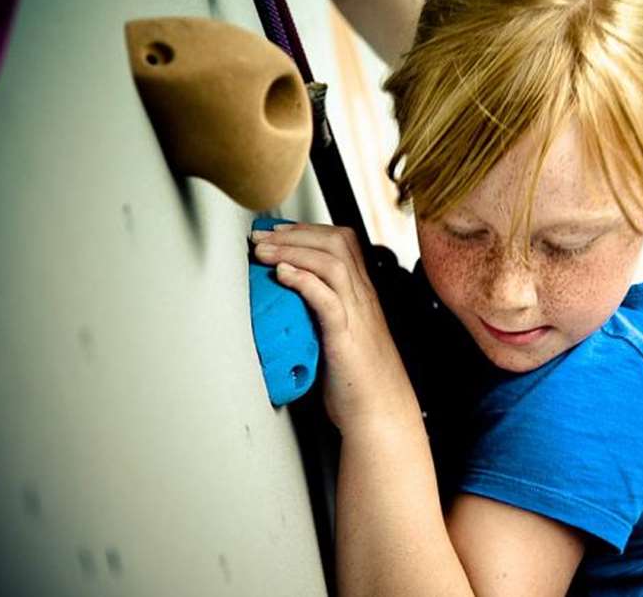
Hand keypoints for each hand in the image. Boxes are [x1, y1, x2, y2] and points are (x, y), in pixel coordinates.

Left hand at [250, 223, 409, 429]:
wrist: (382, 413)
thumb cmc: (360, 382)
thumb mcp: (341, 338)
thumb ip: (321, 317)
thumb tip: (286, 307)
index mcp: (362, 296)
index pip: (342, 242)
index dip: (308, 229)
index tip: (277, 231)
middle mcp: (362, 299)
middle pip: (336, 243)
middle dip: (294, 233)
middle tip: (261, 237)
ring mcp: (357, 316)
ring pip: (332, 263)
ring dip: (292, 251)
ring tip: (263, 252)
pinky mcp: (346, 338)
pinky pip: (328, 299)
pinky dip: (304, 281)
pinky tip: (283, 275)